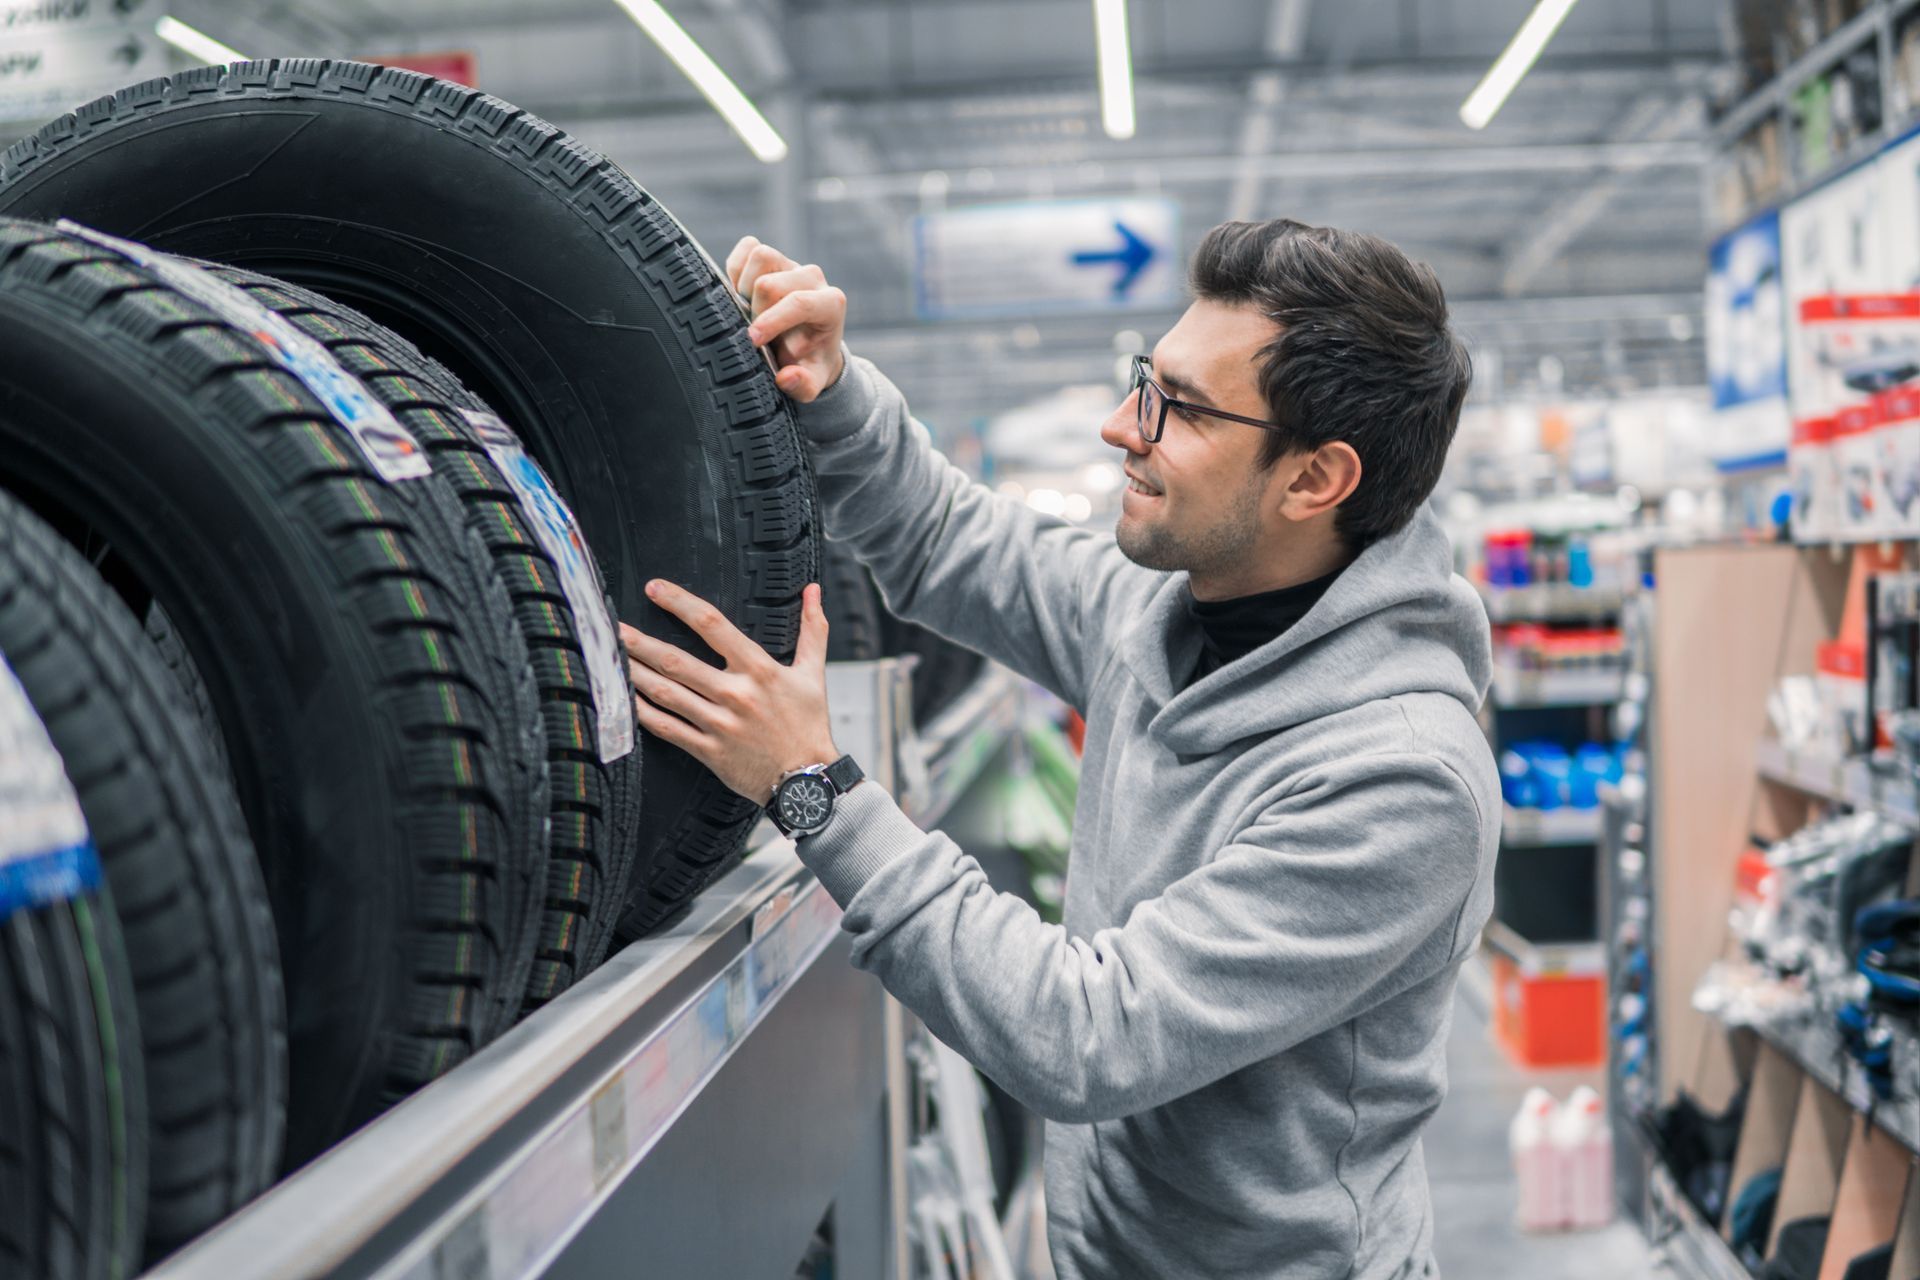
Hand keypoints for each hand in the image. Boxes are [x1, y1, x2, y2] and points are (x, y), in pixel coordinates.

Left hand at [621, 579, 838, 803]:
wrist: (807, 780)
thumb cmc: (808, 725)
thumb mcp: (814, 674)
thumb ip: (812, 630)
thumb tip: (813, 591)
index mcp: (759, 669)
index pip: (712, 625)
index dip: (679, 603)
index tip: (656, 590)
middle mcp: (735, 694)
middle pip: (677, 660)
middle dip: (640, 641)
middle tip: (612, 626)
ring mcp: (719, 724)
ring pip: (666, 693)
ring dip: (634, 673)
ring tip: (611, 656)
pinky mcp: (708, 751)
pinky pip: (667, 728)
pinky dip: (642, 712)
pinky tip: (624, 698)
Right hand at [725, 235, 846, 402]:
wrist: (806, 347)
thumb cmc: (807, 364)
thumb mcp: (810, 384)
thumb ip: (803, 386)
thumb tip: (787, 377)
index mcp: (830, 304)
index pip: (798, 302)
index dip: (771, 321)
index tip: (753, 341)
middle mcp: (812, 278)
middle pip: (770, 282)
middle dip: (754, 311)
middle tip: (753, 333)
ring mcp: (791, 264)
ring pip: (760, 256)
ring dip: (744, 287)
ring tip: (747, 313)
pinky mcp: (771, 257)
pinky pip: (747, 247)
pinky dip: (736, 270)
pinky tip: (739, 295)